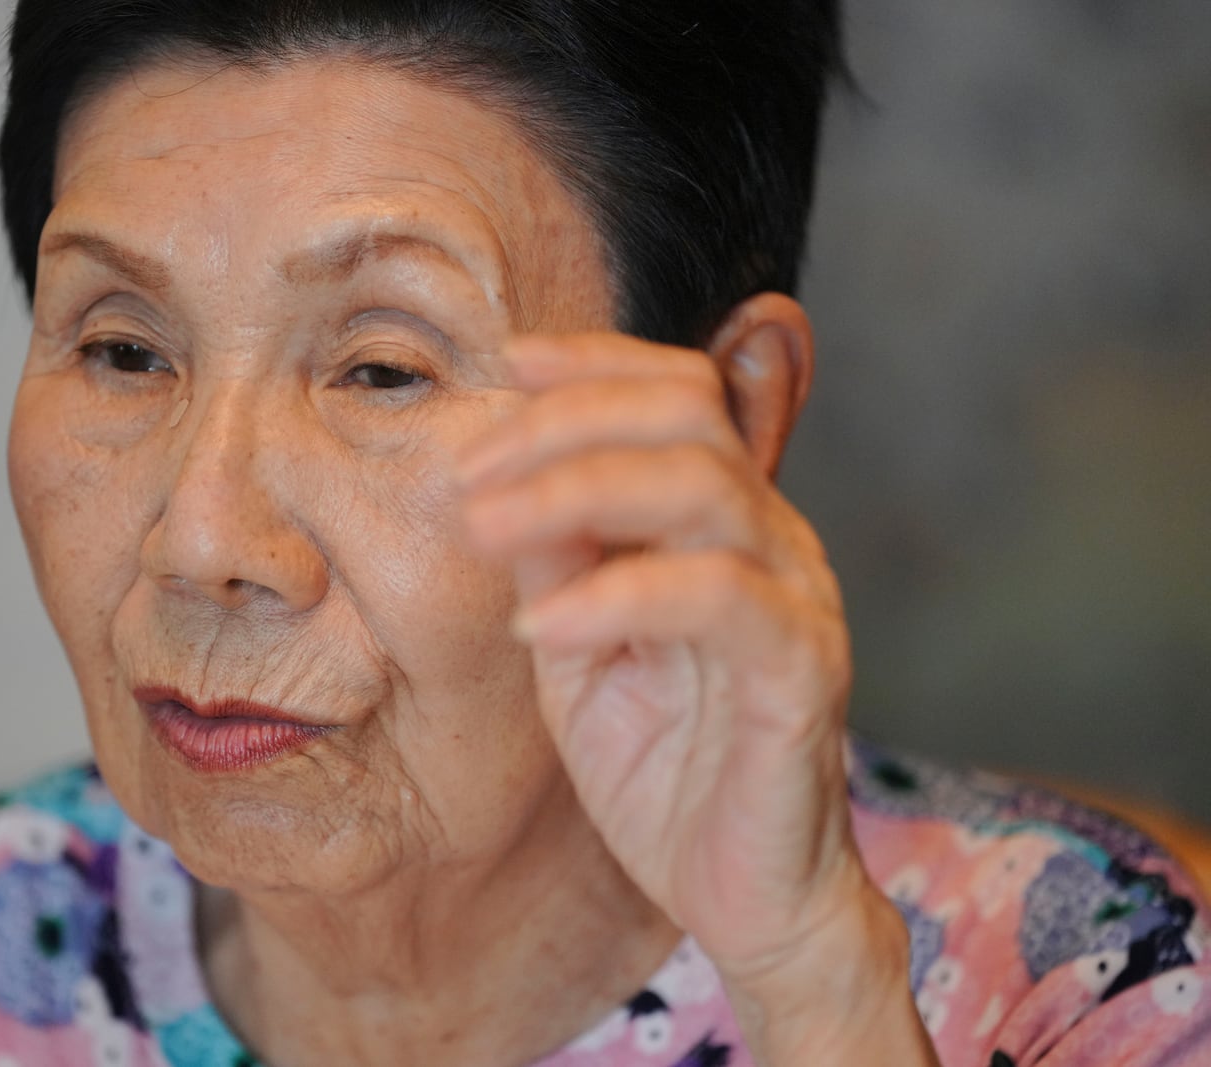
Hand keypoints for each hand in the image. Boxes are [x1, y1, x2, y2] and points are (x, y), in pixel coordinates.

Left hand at [457, 325, 860, 980]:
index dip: (594, 364)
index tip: (507, 364)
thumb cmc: (662, 765)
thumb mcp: (576, 645)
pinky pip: (720, 600)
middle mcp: (771, 540)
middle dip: (564, 422)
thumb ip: (552, 559)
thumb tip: (499, 476)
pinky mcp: (804, 672)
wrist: (739, 894)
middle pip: (686, 414)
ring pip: (704, 487)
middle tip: (472, 471)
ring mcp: (797, 599)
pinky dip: (619, 597)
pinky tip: (542, 631)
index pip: (675, 393)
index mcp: (722, 521)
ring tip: (483, 527)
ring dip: (574, 489)